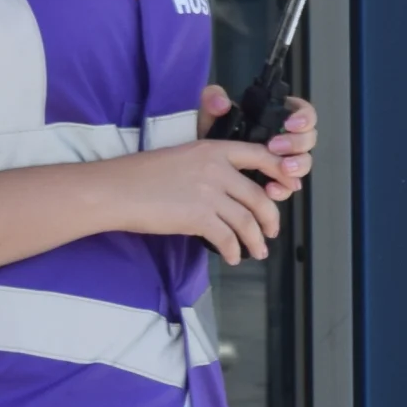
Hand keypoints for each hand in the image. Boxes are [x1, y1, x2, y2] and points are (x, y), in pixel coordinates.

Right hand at [122, 138, 288, 263]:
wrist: (116, 189)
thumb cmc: (141, 175)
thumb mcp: (181, 157)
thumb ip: (209, 167)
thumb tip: (229, 190)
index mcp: (213, 149)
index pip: (260, 155)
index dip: (280, 172)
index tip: (289, 187)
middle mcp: (216, 168)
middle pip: (260, 196)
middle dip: (271, 219)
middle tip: (271, 232)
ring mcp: (209, 193)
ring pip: (248, 221)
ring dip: (256, 240)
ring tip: (257, 251)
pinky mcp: (199, 216)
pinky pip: (228, 238)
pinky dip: (233, 251)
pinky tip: (232, 257)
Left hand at [194, 88, 317, 199]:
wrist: (205, 166)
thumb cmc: (213, 137)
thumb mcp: (211, 114)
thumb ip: (213, 99)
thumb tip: (222, 102)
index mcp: (277, 118)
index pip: (303, 112)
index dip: (304, 117)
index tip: (289, 124)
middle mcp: (285, 139)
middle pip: (308, 139)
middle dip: (296, 144)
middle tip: (276, 146)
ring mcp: (284, 161)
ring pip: (304, 163)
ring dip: (297, 166)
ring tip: (283, 169)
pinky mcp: (277, 182)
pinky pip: (289, 186)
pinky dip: (283, 188)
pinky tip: (271, 189)